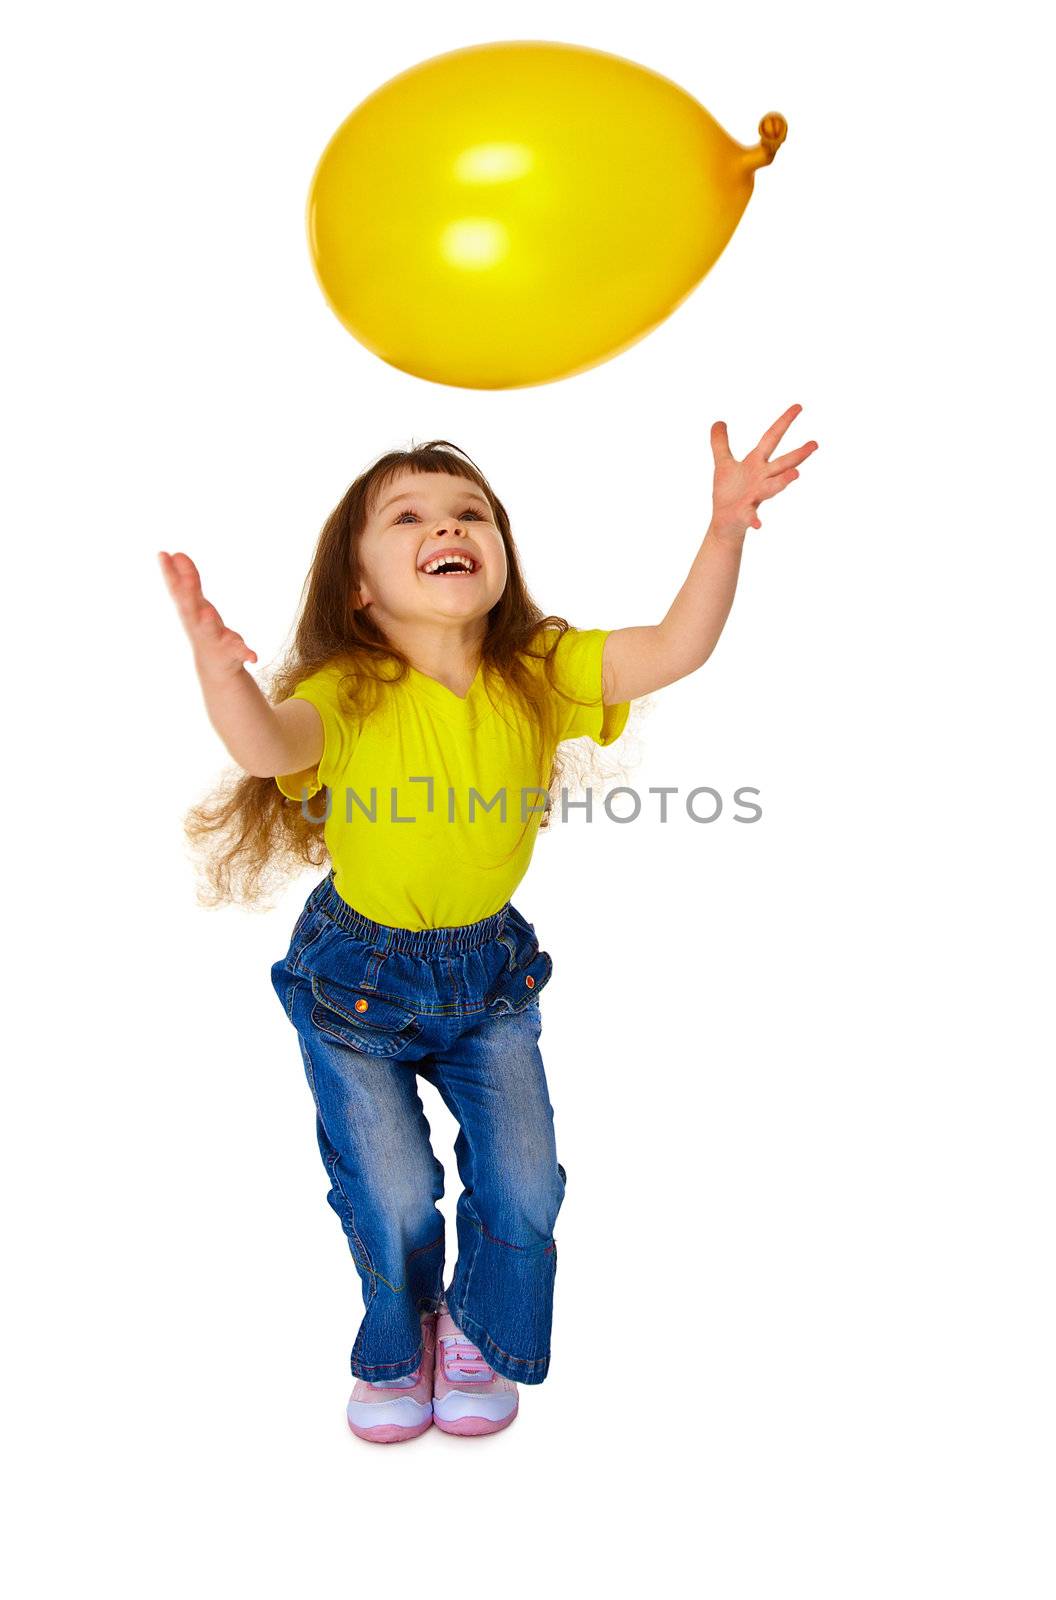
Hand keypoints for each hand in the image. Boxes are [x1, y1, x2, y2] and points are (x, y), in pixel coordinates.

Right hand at [157, 550, 257, 679]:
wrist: (213, 666)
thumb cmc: (201, 627)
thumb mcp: (195, 602)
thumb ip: (188, 578)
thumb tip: (176, 553)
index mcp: (189, 611)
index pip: (177, 590)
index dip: (169, 572)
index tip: (162, 553)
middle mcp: (197, 625)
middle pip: (189, 609)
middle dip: (187, 595)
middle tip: (185, 577)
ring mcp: (214, 639)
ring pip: (210, 631)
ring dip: (207, 622)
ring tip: (208, 612)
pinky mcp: (231, 652)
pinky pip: (239, 652)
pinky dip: (246, 653)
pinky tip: (254, 656)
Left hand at [709, 403, 817, 535]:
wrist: (725, 522)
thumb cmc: (729, 493)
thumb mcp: (723, 464)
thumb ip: (720, 443)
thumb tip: (718, 422)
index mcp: (756, 464)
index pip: (771, 438)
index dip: (784, 422)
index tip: (798, 406)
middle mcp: (760, 478)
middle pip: (782, 463)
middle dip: (798, 454)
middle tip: (815, 444)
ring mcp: (755, 496)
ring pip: (772, 487)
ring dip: (783, 480)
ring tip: (796, 474)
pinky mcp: (745, 514)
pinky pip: (751, 516)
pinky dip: (754, 519)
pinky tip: (758, 524)